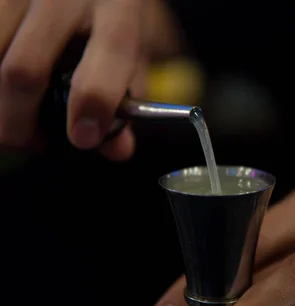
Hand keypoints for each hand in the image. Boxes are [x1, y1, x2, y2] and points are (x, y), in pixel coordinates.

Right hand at [0, 0, 145, 159]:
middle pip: (23, 70)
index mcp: (118, 8)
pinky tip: (3, 92)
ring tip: (13, 117)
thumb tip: (117, 150)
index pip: (111, 52)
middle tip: (32, 142)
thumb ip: (125, 101)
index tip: (82, 138)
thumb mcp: (129, 53)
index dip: (94, 103)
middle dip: (19, 123)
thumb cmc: (105, 17)